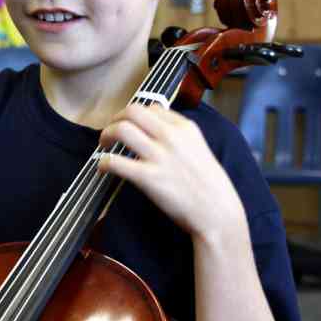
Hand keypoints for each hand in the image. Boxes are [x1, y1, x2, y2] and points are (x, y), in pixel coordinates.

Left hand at [98, 104, 243, 238]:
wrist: (218, 212)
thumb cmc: (210, 186)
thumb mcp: (199, 149)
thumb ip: (179, 135)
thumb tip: (155, 122)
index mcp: (185, 128)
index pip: (152, 108)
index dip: (135, 116)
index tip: (129, 126)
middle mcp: (172, 137)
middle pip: (133, 111)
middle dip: (116, 118)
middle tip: (111, 133)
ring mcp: (160, 156)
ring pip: (121, 130)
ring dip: (106, 135)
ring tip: (104, 146)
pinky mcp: (149, 178)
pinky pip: (116, 162)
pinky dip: (103, 162)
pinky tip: (103, 168)